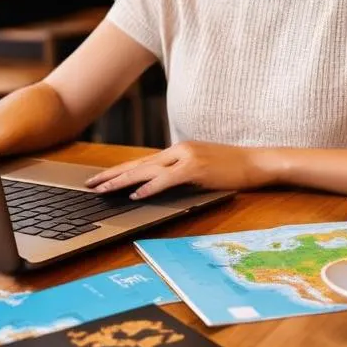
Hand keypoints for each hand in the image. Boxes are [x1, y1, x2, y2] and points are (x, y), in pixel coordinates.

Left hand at [85, 141, 275, 198]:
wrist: (256, 163)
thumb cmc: (232, 169)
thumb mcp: (202, 169)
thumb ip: (181, 173)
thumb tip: (161, 186)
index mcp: (178, 151)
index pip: (142, 161)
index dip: (119, 170)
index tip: (101, 178)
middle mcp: (178, 151)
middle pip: (138, 164)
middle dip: (112, 175)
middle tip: (90, 184)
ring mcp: (186, 158)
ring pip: (146, 171)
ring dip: (122, 182)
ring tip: (102, 190)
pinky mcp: (195, 169)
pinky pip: (166, 179)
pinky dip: (149, 187)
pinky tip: (135, 195)